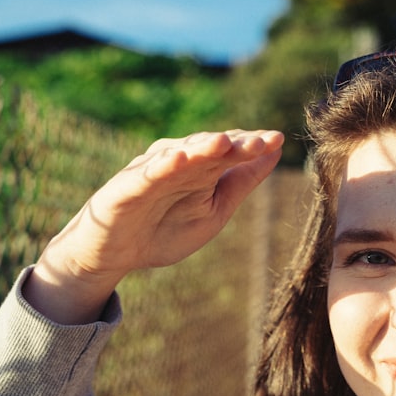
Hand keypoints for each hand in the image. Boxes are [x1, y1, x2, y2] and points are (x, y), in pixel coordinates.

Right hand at [23, 130, 283, 323]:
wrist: (116, 255)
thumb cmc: (165, 230)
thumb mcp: (214, 211)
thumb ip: (242, 182)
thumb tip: (275, 151)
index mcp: (202, 169)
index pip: (231, 152)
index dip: (253, 146)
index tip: (279, 139)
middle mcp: (179, 163)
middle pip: (210, 150)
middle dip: (235, 145)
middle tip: (262, 141)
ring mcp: (153, 171)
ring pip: (181, 156)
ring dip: (201, 148)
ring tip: (224, 141)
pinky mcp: (128, 187)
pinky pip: (147, 175)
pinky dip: (162, 165)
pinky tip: (179, 159)